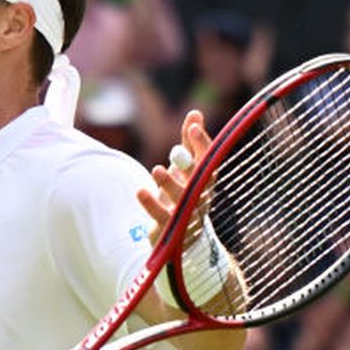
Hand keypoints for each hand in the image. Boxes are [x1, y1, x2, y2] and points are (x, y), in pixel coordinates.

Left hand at [136, 108, 212, 243]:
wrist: (180, 237)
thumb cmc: (184, 195)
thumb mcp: (185, 168)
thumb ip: (189, 144)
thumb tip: (195, 113)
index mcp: (206, 180)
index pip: (208, 160)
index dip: (202, 144)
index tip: (193, 128)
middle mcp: (200, 196)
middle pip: (198, 180)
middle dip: (189, 164)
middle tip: (176, 150)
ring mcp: (187, 214)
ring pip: (181, 199)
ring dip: (170, 184)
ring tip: (157, 169)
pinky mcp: (171, 229)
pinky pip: (162, 217)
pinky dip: (151, 204)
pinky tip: (140, 191)